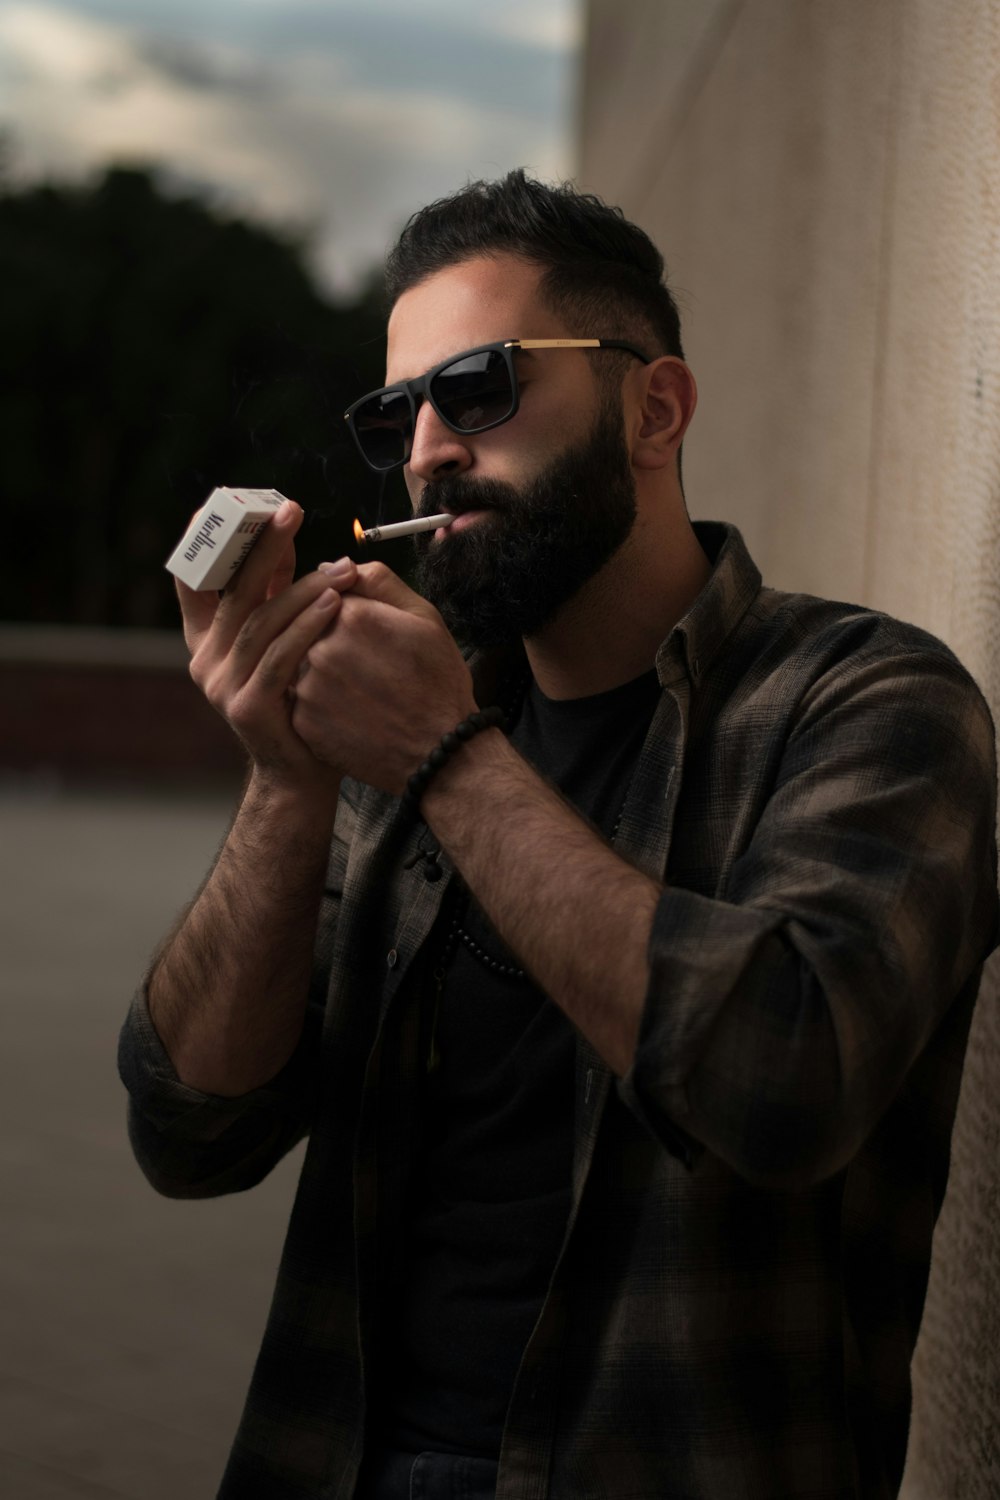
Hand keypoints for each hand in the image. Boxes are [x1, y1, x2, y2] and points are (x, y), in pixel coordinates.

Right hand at [175, 500, 347, 786]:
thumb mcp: (285, 640)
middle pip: (232, 591)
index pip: (193, 582)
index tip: (225, 502)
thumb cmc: (299, 700)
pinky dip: (308, 625)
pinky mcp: (247, 707)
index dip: (204, 541)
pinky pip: (280, 655)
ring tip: (339, 566)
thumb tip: (282, 537)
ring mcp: (221, 686)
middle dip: (262, 546)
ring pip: (260, 621)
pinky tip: (336, 604)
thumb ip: (277, 595)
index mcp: (206, 641)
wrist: (303, 773)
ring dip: (302, 588)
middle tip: (290, 510)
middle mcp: (204, 661)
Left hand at [290, 561, 477, 791]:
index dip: (350, 613)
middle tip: (369, 667)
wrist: (439, 753)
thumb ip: (378, 581)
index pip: (327, 597)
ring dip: (323, 672)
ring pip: (303, 665)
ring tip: (362, 691)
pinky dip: (319, 704)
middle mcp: (321, 648)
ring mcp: (308, 688)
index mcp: (350, 615)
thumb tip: (334, 566)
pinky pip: (300, 701)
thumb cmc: (438, 683)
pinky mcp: (303, 723)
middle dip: (333, 642)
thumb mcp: (424, 617)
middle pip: (311, 631)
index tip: (371, 634)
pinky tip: (350, 713)